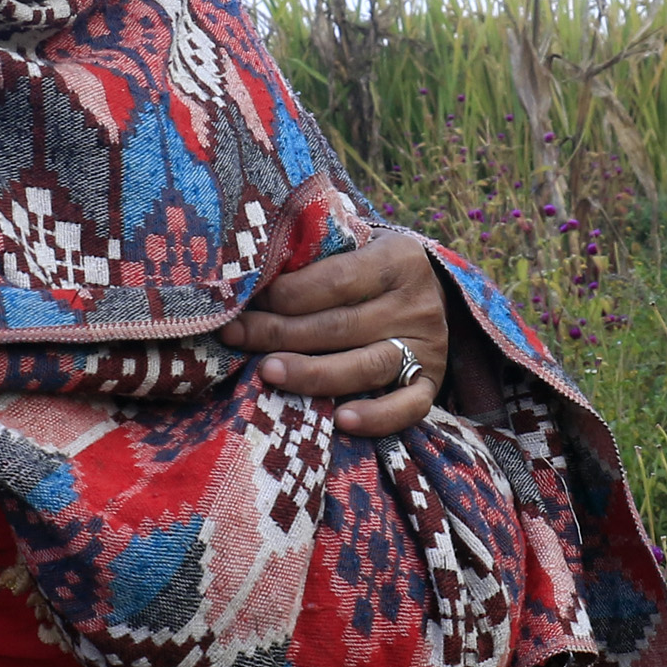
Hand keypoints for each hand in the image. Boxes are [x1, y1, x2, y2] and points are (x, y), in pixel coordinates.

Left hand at [219, 228, 450, 435]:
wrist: (429, 294)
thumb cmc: (369, 268)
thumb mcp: (354, 246)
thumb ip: (318, 256)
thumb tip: (253, 274)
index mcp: (399, 259)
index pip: (336, 280)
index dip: (285, 294)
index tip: (245, 301)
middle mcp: (417, 304)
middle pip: (341, 326)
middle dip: (280, 333)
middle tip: (235, 336)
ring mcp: (428, 347)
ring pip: (366, 367)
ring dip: (312, 373)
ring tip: (267, 372)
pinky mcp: (431, 383)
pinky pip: (408, 408)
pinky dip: (377, 418)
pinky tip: (340, 421)